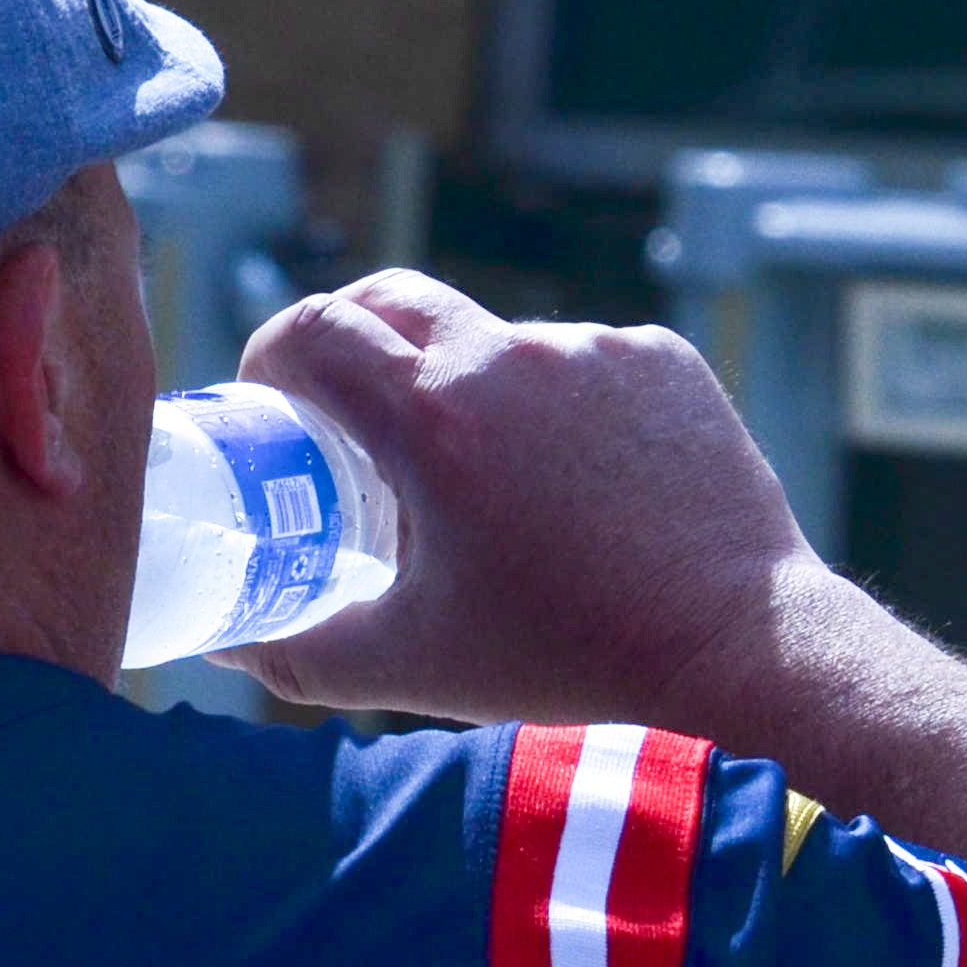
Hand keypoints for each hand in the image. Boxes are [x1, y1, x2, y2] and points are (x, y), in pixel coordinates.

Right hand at [215, 271, 822, 729]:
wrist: (739, 643)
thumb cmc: (570, 657)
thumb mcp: (413, 666)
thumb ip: (301, 652)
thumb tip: (228, 645)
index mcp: (433, 417)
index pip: (314, 330)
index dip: (272, 356)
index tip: (272, 400)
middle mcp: (510, 357)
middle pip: (391, 299)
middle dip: (349, 342)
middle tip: (344, 413)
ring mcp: (594, 349)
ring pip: (492, 344)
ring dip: (465, 393)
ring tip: (490, 487)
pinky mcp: (661, 359)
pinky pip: (578, 364)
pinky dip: (554, 410)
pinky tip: (576, 486)